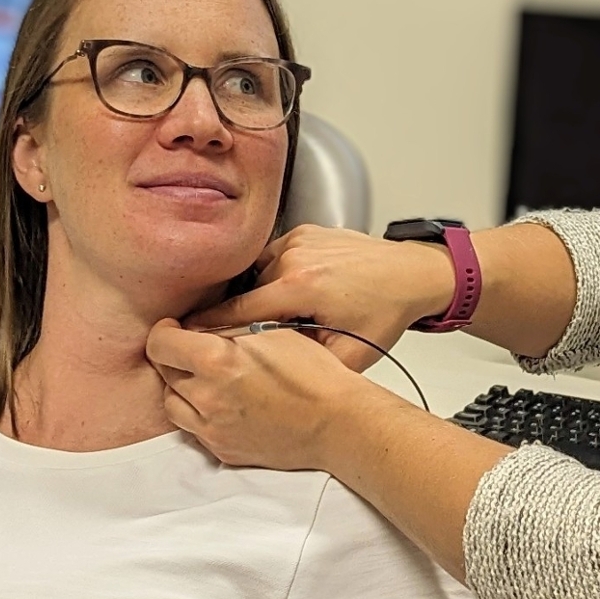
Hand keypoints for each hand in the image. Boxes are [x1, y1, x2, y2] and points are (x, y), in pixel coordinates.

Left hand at [148, 319, 387, 472]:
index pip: (160, 344)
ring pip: (172, 403)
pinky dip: (198, 412)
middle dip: (174, 357)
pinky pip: (193, 428)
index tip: (175, 328)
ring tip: (205, 377)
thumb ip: (226, 327)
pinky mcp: (223, 450)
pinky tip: (221, 401)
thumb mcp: (271, 331)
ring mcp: (213, 429)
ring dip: (181, 386)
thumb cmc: (314, 373)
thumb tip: (197, 328)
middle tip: (193, 349)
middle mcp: (208, 398)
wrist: (338, 423)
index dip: (165, 331)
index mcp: (217, 361)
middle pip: (164, 373)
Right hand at [186, 226, 453, 372]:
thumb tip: (264, 368)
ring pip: (259, 273)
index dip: (211, 328)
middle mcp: (294, 257)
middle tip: (247, 338)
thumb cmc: (384, 313)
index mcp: (300, 287)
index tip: (188, 336)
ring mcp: (298, 239)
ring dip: (263, 293)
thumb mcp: (349, 355)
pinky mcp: (304, 230)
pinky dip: (277, 274)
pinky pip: (274, 257)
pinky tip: (295, 291)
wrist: (411, 274)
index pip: (239, 310)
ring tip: (281, 314)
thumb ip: (303, 363)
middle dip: (244, 315)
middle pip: (247, 292)